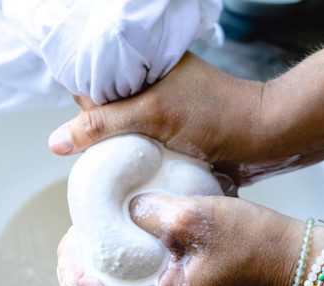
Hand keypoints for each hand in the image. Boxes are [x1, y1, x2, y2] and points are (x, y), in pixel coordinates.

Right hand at [47, 52, 283, 186]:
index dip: (83, 110)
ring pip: (121, 138)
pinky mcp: (171, 140)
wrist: (265, 139)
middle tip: (98, 158)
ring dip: (115, 156)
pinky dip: (133, 166)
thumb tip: (57, 142)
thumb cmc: (216, 115)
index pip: (92, 85)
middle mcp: (148, 91)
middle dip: (96, 137)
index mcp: (142, 68)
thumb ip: (103, 125)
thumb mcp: (153, 115)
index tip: (84, 134)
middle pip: (103, 116)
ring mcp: (160, 117)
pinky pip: (140, 153)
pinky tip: (130, 179)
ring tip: (111, 171)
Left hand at [57, 193, 312, 285]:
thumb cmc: (255, 245)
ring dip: (102, 285)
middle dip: (78, 279)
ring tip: (104, 246)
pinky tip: (135, 257)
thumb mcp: (193, 216)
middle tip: (82, 242)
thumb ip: (146, 210)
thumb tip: (124, 207)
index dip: (69, 265)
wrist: (304, 269)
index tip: (75, 233)